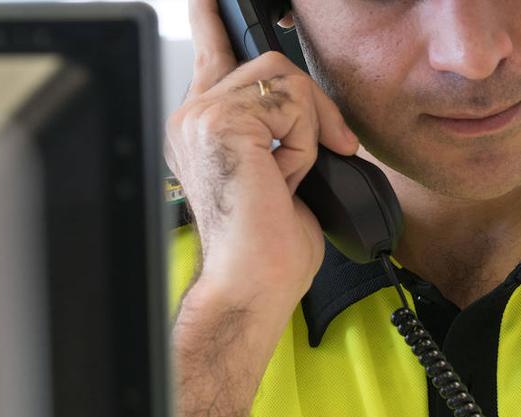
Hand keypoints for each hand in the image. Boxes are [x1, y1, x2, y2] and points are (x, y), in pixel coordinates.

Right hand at [166, 0, 359, 305]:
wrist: (251, 285)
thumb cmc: (266, 249)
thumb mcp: (278, 175)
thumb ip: (277, 131)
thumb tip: (308, 108)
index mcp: (200, 130)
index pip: (210, 56)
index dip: (213, 22)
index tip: (210, 0)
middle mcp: (192, 119)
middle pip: (270, 64)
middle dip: (313, 108)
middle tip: (328, 150)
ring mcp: (201, 118)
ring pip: (286, 80)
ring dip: (309, 132)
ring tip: (291, 179)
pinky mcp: (222, 123)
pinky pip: (292, 104)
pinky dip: (305, 144)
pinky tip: (286, 179)